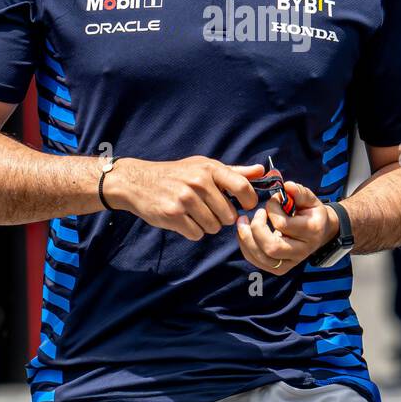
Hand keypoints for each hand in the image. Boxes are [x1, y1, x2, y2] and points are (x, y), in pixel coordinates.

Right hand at [103, 157, 263, 240]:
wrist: (138, 182)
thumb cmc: (177, 174)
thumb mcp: (203, 166)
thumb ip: (234, 172)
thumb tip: (262, 171)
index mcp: (209, 169)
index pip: (242, 187)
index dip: (248, 201)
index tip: (244, 206)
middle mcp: (198, 182)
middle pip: (229, 215)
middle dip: (222, 217)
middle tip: (209, 210)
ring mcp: (185, 199)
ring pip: (213, 227)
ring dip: (207, 225)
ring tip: (194, 214)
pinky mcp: (173, 215)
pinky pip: (197, 234)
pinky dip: (192, 231)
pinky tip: (183, 220)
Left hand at [236, 181, 337, 275]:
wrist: (320, 232)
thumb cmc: (311, 212)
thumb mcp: (310, 199)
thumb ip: (299, 192)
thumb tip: (287, 186)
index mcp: (311, 231)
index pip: (283, 224)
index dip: (272, 209)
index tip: (272, 201)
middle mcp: (302, 251)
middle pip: (272, 247)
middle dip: (256, 229)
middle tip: (255, 214)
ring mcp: (291, 263)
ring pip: (262, 257)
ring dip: (246, 239)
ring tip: (243, 222)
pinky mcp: (281, 269)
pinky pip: (257, 262)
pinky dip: (246, 247)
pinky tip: (245, 233)